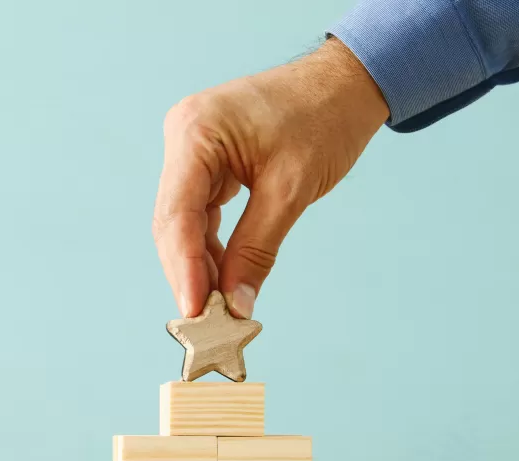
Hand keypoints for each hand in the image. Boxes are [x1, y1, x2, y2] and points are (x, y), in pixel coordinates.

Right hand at [152, 38, 388, 317]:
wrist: (345, 83)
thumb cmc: (324, 119)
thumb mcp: (291, 189)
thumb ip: (257, 249)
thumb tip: (236, 304)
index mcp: (196, 132)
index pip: (177, 213)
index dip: (183, 267)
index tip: (195, 310)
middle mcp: (182, 137)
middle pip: (173, 221)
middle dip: (189, 272)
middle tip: (206, 320)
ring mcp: (191, 149)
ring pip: (183, 222)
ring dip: (199, 264)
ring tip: (218, 305)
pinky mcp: (205, 161)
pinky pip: (200, 213)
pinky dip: (212, 246)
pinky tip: (224, 276)